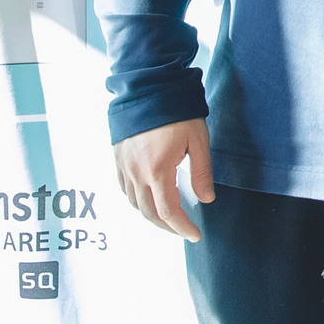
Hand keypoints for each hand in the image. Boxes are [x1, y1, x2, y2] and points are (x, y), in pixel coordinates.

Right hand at [114, 118, 213, 241]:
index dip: (182, 227)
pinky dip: (137, 201)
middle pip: (148, 213)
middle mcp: (136, 173)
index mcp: (157, 170)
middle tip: (184, 231)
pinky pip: (124, 190)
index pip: (168, 211)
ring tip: (170, 219)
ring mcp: (123, 167)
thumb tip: (206, 199)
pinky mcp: (117, 160)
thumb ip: (201, 172)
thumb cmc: (177, 112)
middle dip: (167, 227)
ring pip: (134, 204)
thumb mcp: (198, 140)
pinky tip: (150, 200)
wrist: (148, 89)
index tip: (195, 235)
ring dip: (151, 216)